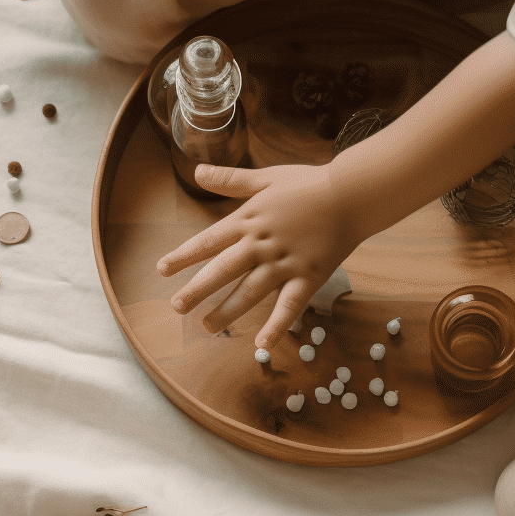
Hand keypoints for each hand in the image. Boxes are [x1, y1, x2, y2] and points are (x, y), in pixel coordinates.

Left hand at [157, 163, 371, 348]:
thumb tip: (197, 171)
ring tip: (207, 327)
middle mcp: (261, 243)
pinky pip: (290, 305)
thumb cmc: (309, 184)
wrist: (352, 193)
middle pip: (223, 269)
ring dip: (227, 311)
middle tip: (176, 307)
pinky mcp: (308, 277)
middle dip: (197, 289)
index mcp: (248, 219)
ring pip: (250, 291)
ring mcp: (285, 262)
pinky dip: (276, 325)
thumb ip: (230, 179)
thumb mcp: (265, 177)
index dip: (184, 256)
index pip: (208, 241)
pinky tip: (262, 344)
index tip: (162, 270)